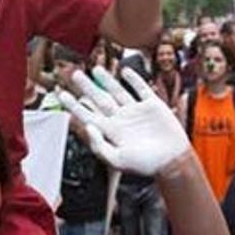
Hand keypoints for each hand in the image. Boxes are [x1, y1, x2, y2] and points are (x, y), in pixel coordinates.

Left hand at [58, 67, 189, 177]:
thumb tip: (87, 126)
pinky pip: (141, 88)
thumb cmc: (145, 165)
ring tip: (96, 69)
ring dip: (107, 80)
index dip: (74, 104)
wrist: (173, 162)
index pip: (88, 114)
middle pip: (99, 99)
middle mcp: (121, 119)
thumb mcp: (117, 160)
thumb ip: (99, 145)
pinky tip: (125, 70)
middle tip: (74, 74)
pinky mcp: (152, 106)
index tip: (61, 94)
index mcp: (111, 131)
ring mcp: (136, 111)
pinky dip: (133, 79)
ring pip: (117, 91)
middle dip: (86, 87)